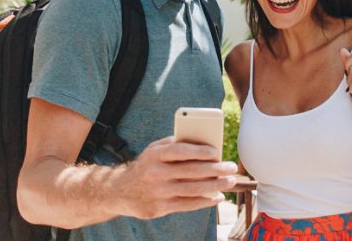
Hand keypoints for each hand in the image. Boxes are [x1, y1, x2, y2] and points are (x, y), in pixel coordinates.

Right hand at [110, 136, 237, 218]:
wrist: (119, 191)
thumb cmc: (145, 166)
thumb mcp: (153, 150)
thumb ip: (174, 144)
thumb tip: (204, 144)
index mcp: (154, 155)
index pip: (181, 151)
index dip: (200, 151)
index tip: (217, 152)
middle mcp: (155, 173)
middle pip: (191, 171)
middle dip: (215, 169)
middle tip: (231, 168)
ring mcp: (158, 192)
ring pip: (193, 189)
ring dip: (215, 186)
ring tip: (229, 182)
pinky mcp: (160, 208)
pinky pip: (188, 204)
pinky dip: (205, 201)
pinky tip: (217, 197)